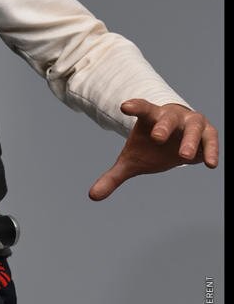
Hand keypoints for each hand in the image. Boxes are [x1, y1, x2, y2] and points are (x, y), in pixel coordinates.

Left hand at [88, 99, 218, 200]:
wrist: (175, 139)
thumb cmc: (150, 146)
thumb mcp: (131, 161)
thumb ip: (112, 177)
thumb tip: (92, 196)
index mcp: (150, 119)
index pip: (142, 109)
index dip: (135, 107)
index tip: (124, 107)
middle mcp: (172, 117)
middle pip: (168, 118)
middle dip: (163, 126)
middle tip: (157, 137)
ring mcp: (191, 124)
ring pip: (194, 126)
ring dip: (190, 140)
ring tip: (186, 157)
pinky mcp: (207, 134)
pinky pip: (210, 140)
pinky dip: (211, 150)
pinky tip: (210, 164)